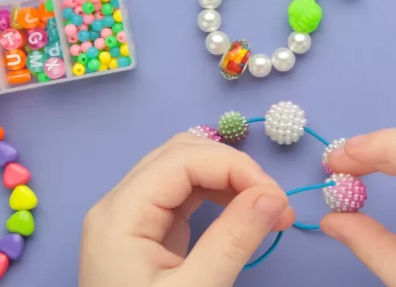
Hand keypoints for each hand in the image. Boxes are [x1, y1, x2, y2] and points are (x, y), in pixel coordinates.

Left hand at [79, 133, 295, 286]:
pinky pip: (183, 195)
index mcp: (119, 216)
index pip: (182, 159)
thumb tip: (273, 195)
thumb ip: (233, 241)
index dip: (235, 167)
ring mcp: (129, 218)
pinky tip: (244, 215)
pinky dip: (218, 197)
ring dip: (229, 180)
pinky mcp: (144, 233)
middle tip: (274, 204)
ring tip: (268, 210)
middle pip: (181, 154)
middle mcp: (118, 206)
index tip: (276, 199)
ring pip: (183, 170)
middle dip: (234, 169)